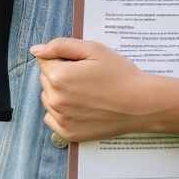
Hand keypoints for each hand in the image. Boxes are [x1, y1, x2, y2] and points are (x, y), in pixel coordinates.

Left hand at [30, 37, 150, 142]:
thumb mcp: (93, 49)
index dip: (64, 60)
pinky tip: (81, 108)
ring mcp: (61, 118)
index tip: (82, 65)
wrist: (141, 104)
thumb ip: (60, 46)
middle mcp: (55, 99)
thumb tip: (36, 50)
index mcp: (58, 76)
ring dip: (60, 94)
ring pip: (49, 98)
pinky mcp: (68, 133)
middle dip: (61, 75)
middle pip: (46, 80)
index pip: (45, 61)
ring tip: (87, 93)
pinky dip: (62, 113)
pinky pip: (52, 118)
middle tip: (87, 78)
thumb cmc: (120, 74)